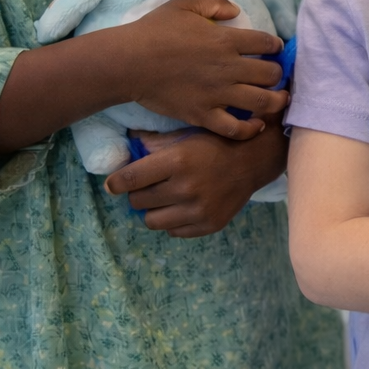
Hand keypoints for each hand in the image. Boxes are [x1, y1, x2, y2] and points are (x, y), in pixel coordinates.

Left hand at [104, 122, 286, 236]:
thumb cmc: (215, 144)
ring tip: (165, 199)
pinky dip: (173, 221)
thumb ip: (153, 142)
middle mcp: (186, 188)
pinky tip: (183, 207)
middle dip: (139, 193)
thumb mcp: (185, 136)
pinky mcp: (209, 225)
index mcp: (177, 161)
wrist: (254, 160)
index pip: (130, 180)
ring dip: (154, 210)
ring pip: (152, 221)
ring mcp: (198, 210)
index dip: (116, 183)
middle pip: (137, 202)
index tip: (114, 185)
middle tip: (150, 186)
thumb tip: (125, 144)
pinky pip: (174, 231)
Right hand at [122, 0, 286, 139]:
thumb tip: (235, 11)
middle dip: (278, 75)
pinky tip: (257, 124)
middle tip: (276, 76)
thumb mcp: (184, 4)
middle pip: (271, 74)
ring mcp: (217, 94)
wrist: (127, 62)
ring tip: (280, 100)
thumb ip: (213, 0)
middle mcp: (228, 68)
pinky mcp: (203, 115)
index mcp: (226, 40)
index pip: (268, 44)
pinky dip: (250, 129)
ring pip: (262, 102)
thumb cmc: (154, 31)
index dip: (276, 47)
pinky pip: (235, 128)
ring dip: (277, 101)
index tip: (274, 50)